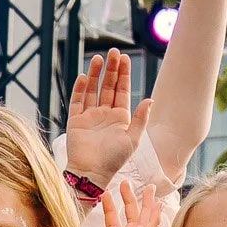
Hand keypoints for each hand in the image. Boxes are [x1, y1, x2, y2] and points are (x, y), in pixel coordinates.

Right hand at [62, 50, 138, 188]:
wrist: (92, 174)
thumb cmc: (114, 160)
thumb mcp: (133, 139)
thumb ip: (140, 119)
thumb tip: (150, 99)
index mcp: (120, 117)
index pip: (122, 90)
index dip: (123, 74)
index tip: (125, 59)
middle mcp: (105, 114)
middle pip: (108, 86)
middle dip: (111, 69)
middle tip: (113, 52)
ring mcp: (90, 116)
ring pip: (93, 90)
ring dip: (96, 74)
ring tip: (99, 58)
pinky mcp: (76, 121)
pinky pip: (77, 101)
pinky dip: (80, 89)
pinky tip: (85, 77)